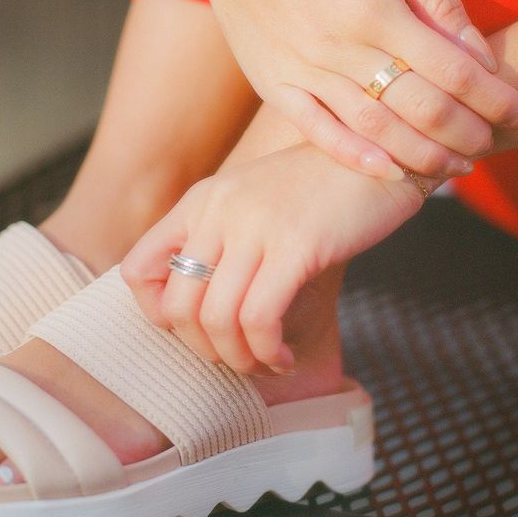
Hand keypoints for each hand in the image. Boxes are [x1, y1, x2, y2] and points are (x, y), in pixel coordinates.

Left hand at [121, 143, 426, 374]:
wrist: (380, 153)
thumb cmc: (320, 191)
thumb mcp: (253, 204)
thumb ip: (220, 240)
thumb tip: (195, 309)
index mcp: (200, 202)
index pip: (137, 270)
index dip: (156, 315)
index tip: (196, 329)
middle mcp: (217, 211)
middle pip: (177, 307)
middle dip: (204, 350)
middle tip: (237, 358)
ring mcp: (255, 225)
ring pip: (217, 319)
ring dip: (240, 358)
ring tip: (266, 363)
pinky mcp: (297, 244)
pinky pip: (259, 317)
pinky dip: (267, 350)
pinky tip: (284, 357)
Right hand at [194, 0, 517, 179]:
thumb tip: (476, 52)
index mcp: (375, 9)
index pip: (451, 68)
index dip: (492, 97)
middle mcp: (340, 48)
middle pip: (419, 107)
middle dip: (465, 132)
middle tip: (490, 145)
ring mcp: (304, 71)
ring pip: (374, 128)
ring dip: (421, 154)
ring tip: (453, 167)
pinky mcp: (275, 85)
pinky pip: (318, 132)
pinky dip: (356, 156)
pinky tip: (390, 170)